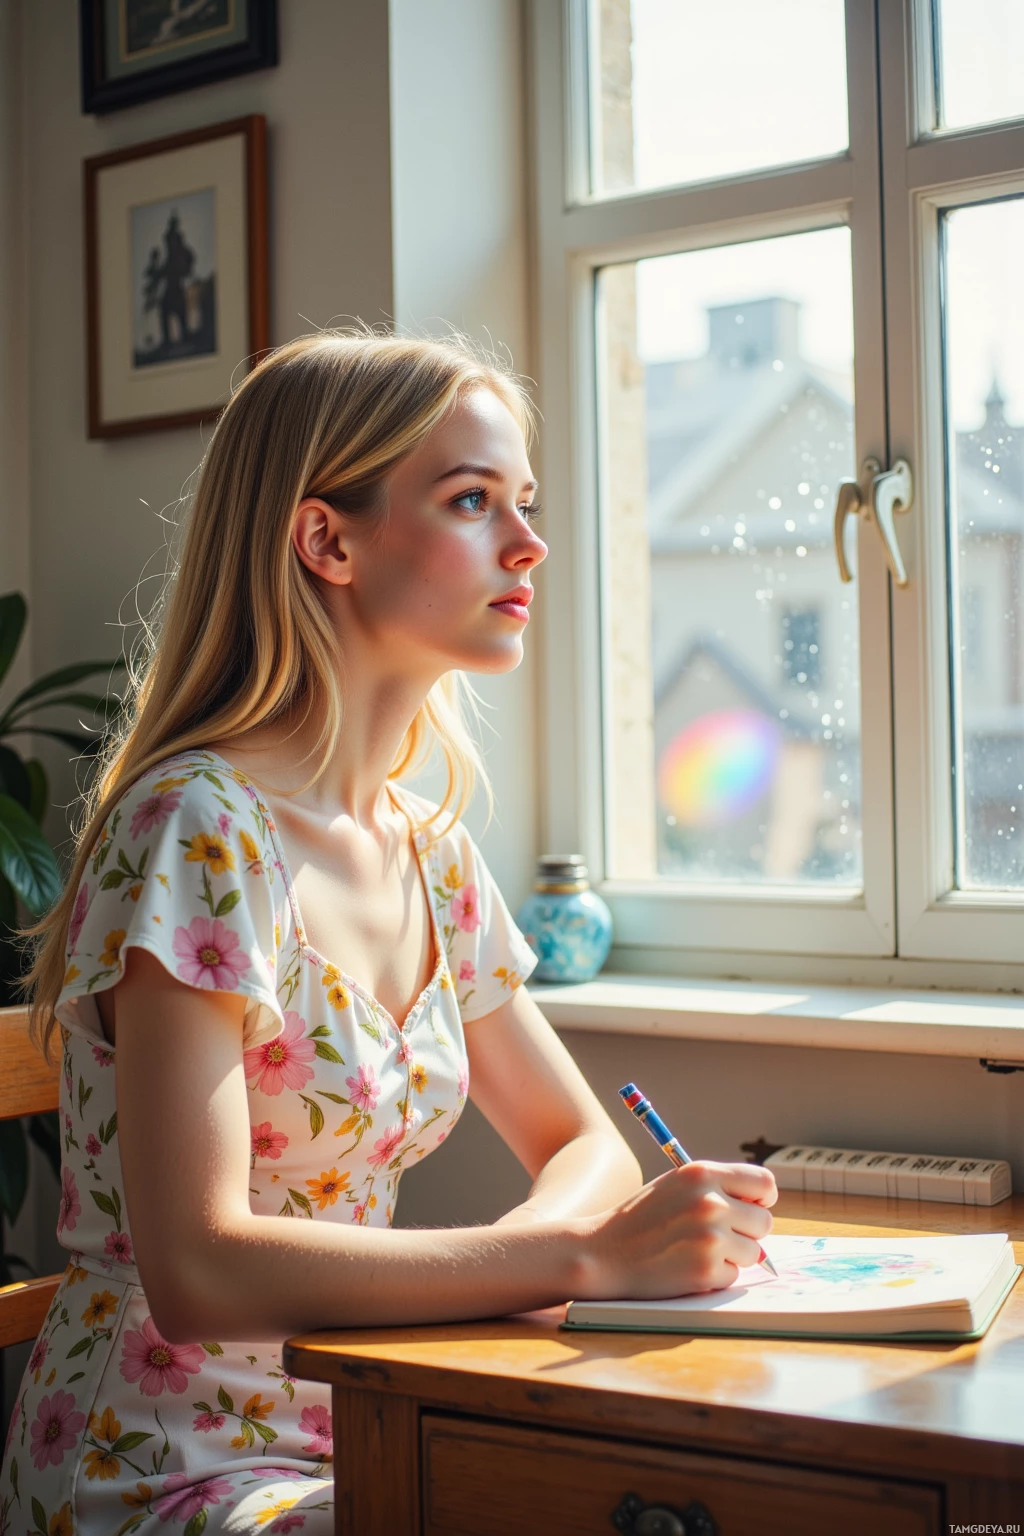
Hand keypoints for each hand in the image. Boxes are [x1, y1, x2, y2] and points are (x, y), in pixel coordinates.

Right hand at [576, 1160, 776, 1299]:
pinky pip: (733, 1277)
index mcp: (703, 1173)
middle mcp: (710, 1202)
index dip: (763, 1199)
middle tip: (719, 1236)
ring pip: (753, 1252)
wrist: (604, 1253)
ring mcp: (710, 1238)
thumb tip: (761, 1207)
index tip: (753, 1209)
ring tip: (697, 1250)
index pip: (764, 1182)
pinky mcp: (706, 1271)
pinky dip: (716, 1277)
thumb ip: (717, 1187)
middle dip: (747, 1232)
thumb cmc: (642, 1218)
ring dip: (732, 1256)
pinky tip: (687, 1267)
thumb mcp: (677, 1185)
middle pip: (764, 1222)